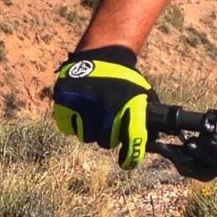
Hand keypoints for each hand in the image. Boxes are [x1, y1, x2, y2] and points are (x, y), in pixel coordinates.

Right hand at [50, 46, 152, 168]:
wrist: (101, 53)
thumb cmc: (124, 80)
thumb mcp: (142, 93)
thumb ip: (146, 119)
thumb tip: (151, 143)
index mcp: (130, 104)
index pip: (133, 139)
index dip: (130, 156)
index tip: (126, 163)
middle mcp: (107, 105)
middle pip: (106, 142)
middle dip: (109, 137)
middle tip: (109, 126)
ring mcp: (84, 103)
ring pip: (86, 137)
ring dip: (90, 130)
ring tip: (94, 114)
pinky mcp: (65, 100)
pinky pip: (68, 127)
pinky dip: (73, 122)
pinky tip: (79, 111)